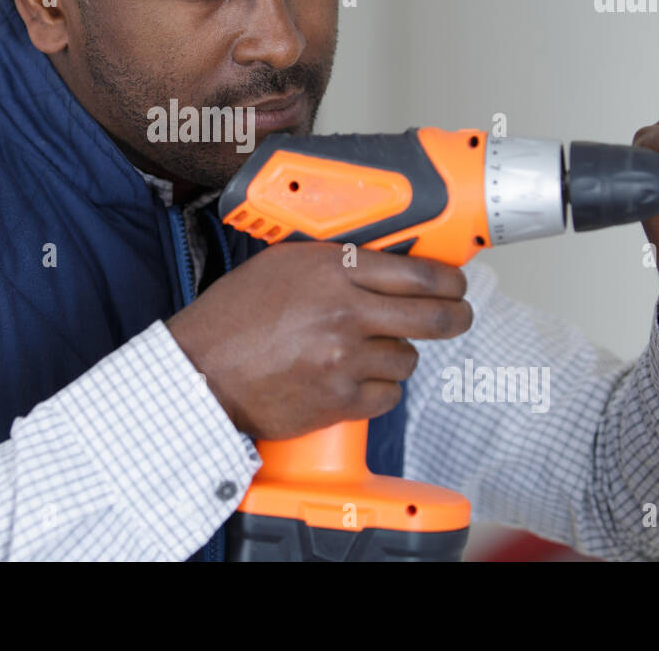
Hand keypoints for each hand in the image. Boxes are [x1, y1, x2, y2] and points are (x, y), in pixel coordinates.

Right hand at [166, 242, 473, 439]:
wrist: (200, 373)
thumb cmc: (232, 318)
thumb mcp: (281, 265)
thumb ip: (333, 261)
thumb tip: (382, 259)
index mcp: (330, 271)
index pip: (418, 273)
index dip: (449, 280)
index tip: (455, 283)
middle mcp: (344, 313)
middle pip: (434, 316)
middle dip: (455, 315)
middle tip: (457, 315)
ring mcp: (345, 360)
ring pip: (408, 358)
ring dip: (396, 354)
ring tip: (365, 351)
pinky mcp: (340, 400)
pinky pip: (387, 395)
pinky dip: (377, 389)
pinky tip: (351, 379)